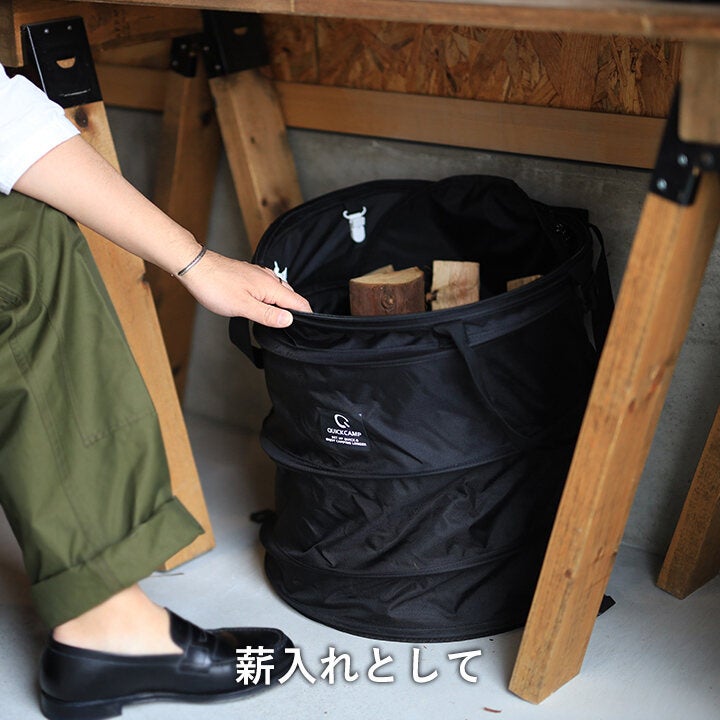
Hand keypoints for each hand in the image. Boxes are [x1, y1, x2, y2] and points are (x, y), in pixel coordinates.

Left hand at [177, 249, 311, 326]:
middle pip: (292, 297)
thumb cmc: (215, 286)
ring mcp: (259, 275)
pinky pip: (269, 287)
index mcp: (271, 286)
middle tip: (294, 331)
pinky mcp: (250, 274)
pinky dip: (272, 298)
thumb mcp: (243, 306)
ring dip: (284, 305)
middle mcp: (269, 278)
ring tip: (280, 321)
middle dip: (297, 312)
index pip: (299, 303)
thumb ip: (268, 314)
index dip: (307, 317)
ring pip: (280, 291)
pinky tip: (264, 305)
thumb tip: (289, 320)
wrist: (195, 267)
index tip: (309, 331)